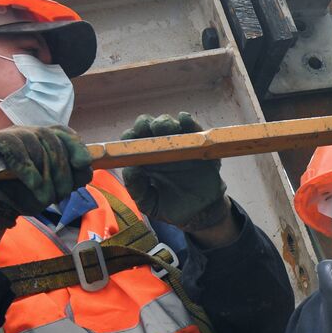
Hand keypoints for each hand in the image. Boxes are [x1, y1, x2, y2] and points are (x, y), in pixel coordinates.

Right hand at [0, 126, 92, 228]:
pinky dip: (26, 168)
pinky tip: (33, 184)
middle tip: (61, 194)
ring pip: (33, 143)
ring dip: (43, 175)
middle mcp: (28, 131)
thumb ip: (72, 175)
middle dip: (60, 170)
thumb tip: (86, 166)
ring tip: (46, 198)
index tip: (84, 163)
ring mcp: (9, 134)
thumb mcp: (54, 186)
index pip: (62, 132)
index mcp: (43, 138)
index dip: (75, 145)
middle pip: (50, 139)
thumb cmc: (26, 194)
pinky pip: (13, 148)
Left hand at [120, 112, 229, 231]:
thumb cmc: (172, 207)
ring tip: (168, 128)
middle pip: (147, 126)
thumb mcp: (150, 204)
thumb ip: (137, 190)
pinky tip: (184, 120)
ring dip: (165, 122)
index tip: (130, 139)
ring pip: (169, 123)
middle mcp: (159, 149)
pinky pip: (193, 128)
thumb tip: (130, 170)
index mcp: (144, 160)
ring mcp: (179, 145)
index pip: (131, 142)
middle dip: (145, 124)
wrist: (202, 212)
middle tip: (148, 130)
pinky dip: (188, 122)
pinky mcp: (198, 145)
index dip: (129, 137)